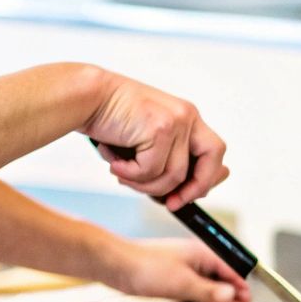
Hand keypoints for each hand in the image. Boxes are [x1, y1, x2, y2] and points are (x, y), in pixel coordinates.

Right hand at [83, 73, 227, 209]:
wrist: (86, 98)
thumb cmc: (111, 121)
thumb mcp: (145, 141)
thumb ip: (166, 159)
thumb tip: (184, 190)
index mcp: (187, 117)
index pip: (214, 152)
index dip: (206, 178)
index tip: (186, 196)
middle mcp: (187, 116)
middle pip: (211, 160)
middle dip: (194, 188)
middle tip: (170, 203)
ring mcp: (176, 120)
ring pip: (174, 175)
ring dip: (144, 184)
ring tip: (122, 173)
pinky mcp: (160, 128)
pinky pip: (151, 170)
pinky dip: (130, 175)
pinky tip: (114, 164)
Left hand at [103, 237, 250, 301]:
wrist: (115, 265)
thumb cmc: (144, 265)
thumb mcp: (182, 283)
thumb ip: (210, 293)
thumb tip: (233, 298)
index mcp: (204, 255)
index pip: (234, 275)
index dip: (240, 294)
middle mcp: (198, 263)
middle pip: (222, 287)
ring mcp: (186, 272)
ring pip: (206, 295)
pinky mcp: (174, 282)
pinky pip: (191, 297)